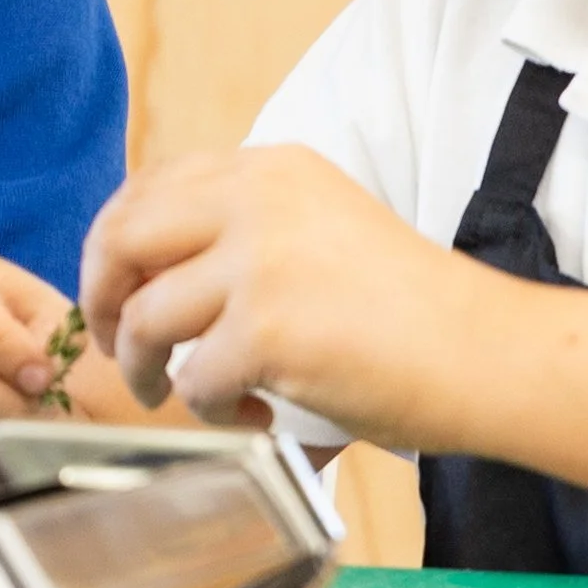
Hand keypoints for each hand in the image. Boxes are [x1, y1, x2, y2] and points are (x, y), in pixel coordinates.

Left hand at [80, 145, 470, 445]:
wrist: (488, 351)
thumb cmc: (415, 308)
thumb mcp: (324, 225)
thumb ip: (248, 227)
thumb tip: (153, 264)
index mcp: (272, 169)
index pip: (150, 186)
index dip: (116, 240)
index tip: (117, 284)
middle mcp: (257, 201)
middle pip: (121, 237)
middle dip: (99, 296)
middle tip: (112, 342)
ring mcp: (259, 264)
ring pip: (143, 318)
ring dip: (146, 369)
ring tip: (180, 394)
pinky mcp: (266, 332)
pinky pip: (192, 381)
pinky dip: (210, 413)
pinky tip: (253, 418)